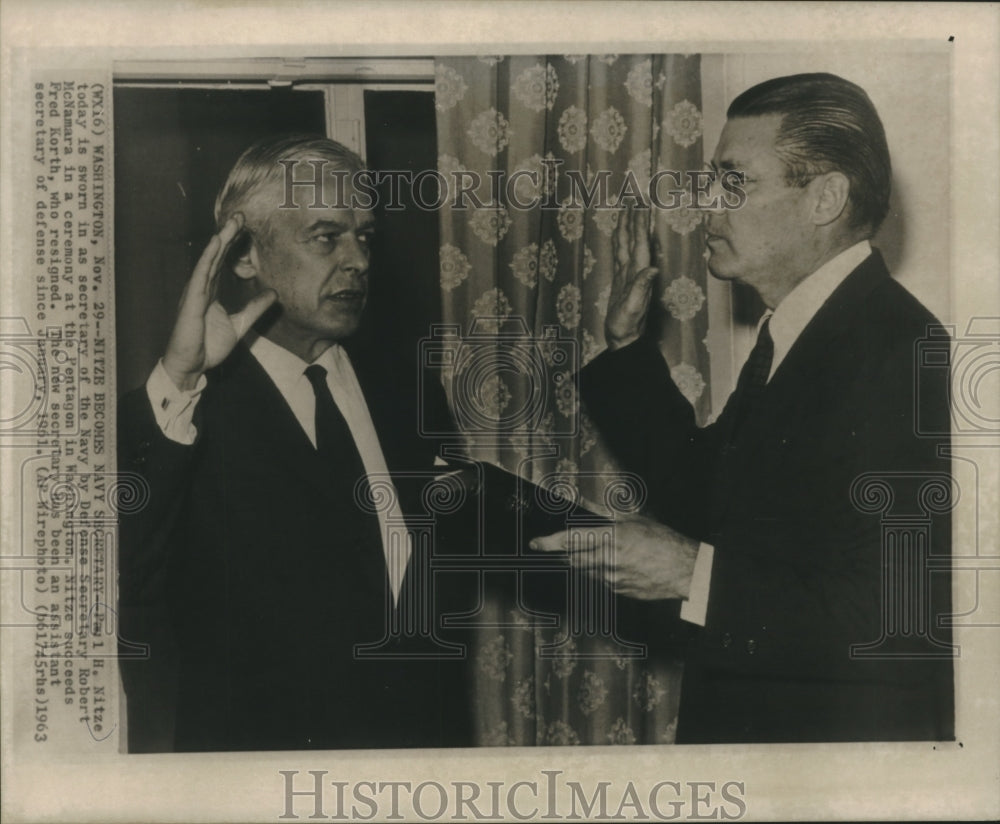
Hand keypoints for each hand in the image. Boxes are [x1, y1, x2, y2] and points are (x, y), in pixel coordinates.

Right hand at [161, 214, 276, 390]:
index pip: (222, 261)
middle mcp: (201, 287)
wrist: (191, 366)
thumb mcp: (240, 324)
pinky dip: (207, 259)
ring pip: (208, 260)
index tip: (245, 226)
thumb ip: (255, 308)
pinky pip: (200, 276)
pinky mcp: (190, 302)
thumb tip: (273, 294)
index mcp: (210, 292)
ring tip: (231, 222)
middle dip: (227, 234)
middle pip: (216, 255)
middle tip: (241, 214)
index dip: (233, 244)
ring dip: (219, 241)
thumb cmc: (208, 346)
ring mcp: (194, 293)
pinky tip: (215, 245)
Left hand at [530, 513, 698, 599]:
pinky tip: (605, 565)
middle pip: (572, 559)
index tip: (536, 542)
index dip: (550, 541)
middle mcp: (608, 560)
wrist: (682, 569)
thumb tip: (591, 518)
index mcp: (610, 538)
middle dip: (561, 554)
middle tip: (551, 548)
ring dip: (579, 563)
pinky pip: (599, 582)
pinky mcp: (619, 591)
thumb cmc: (662, 541)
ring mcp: (612, 578)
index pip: (571, 540)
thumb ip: (609, 522)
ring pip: (584, 571)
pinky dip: (596, 572)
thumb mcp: (634, 522)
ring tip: (583, 553)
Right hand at [605, 206, 657, 350]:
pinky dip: (621, 240)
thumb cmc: (627, 326)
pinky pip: (621, 253)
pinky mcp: (621, 279)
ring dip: (628, 225)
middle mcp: (634, 270)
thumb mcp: (632, 308)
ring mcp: (628, 273)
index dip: (640, 223)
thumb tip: (652, 269)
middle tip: (635, 196)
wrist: (624, 338)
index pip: (639, 242)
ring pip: (627, 243)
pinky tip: (621, 233)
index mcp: (637, 273)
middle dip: (634, 217)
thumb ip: (641, 288)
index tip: (640, 205)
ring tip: (628, 208)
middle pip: (634, 238)